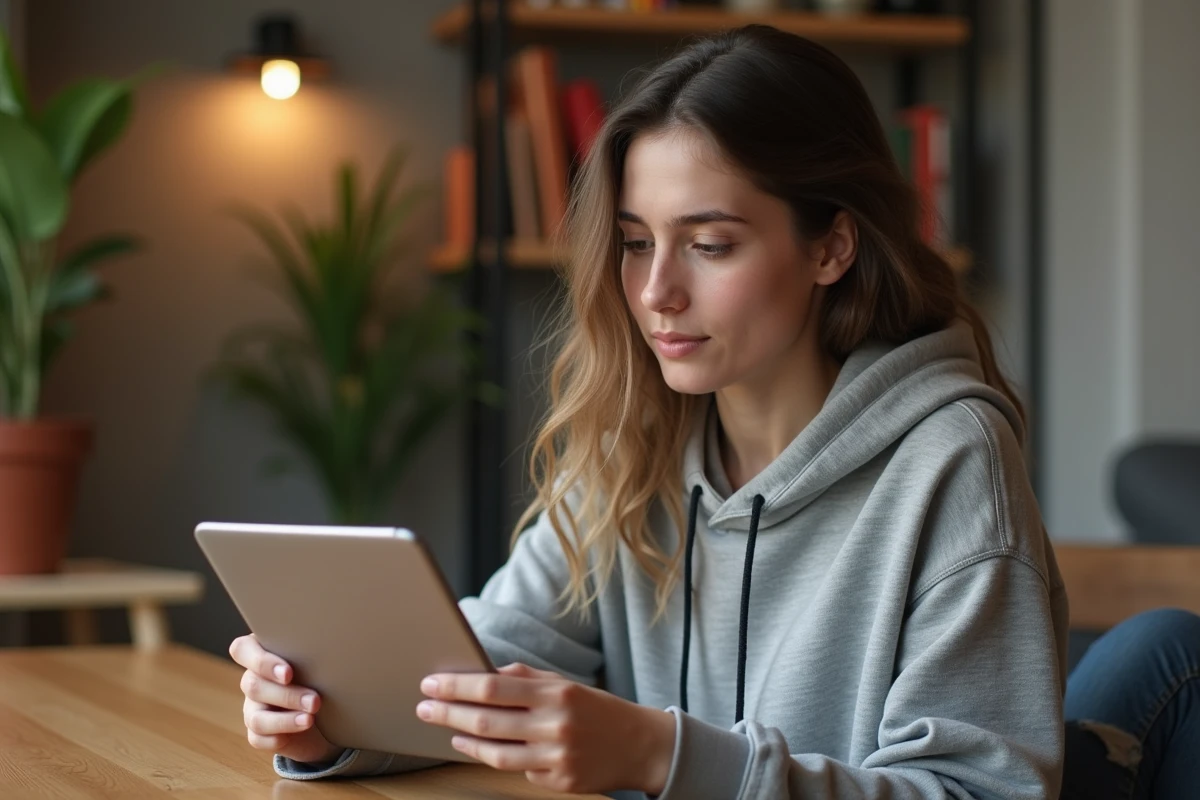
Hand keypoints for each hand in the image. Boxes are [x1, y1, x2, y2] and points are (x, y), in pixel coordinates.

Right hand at [229, 633, 343, 764]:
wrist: (328, 715)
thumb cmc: (321, 676)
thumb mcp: (318, 662)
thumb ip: (313, 654)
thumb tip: (333, 649)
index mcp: (262, 653)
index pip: (242, 649)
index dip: (261, 661)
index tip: (288, 673)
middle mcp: (253, 680)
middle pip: (253, 685)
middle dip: (286, 694)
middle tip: (315, 700)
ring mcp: (252, 708)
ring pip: (256, 716)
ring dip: (285, 719)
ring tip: (310, 719)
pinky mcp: (258, 734)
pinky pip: (259, 738)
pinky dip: (279, 736)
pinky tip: (298, 732)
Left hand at [416, 662, 676, 795]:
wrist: (639, 744)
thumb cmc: (595, 709)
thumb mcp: (564, 684)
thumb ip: (524, 679)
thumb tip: (481, 675)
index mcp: (555, 693)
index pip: (492, 688)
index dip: (456, 686)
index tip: (431, 683)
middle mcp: (555, 725)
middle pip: (487, 721)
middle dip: (448, 713)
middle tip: (424, 707)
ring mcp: (557, 758)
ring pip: (496, 753)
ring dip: (465, 740)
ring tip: (450, 731)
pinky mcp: (560, 783)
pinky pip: (519, 771)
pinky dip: (501, 759)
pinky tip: (490, 749)